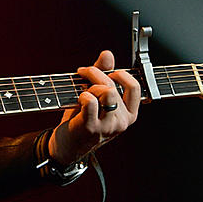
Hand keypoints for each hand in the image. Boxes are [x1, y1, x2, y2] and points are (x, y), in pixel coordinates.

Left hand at [48, 50, 140, 165]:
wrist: (66, 147)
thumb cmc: (82, 120)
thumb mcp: (96, 97)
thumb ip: (103, 75)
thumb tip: (107, 54)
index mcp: (128, 113)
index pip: (135, 87)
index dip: (120, 74)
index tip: (106, 73)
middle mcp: (122, 121)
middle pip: (114, 86)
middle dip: (96, 74)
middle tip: (83, 74)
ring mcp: (108, 126)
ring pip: (106, 92)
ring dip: (89, 86)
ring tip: (82, 91)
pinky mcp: (91, 128)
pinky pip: (91, 101)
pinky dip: (82, 96)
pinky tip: (78, 100)